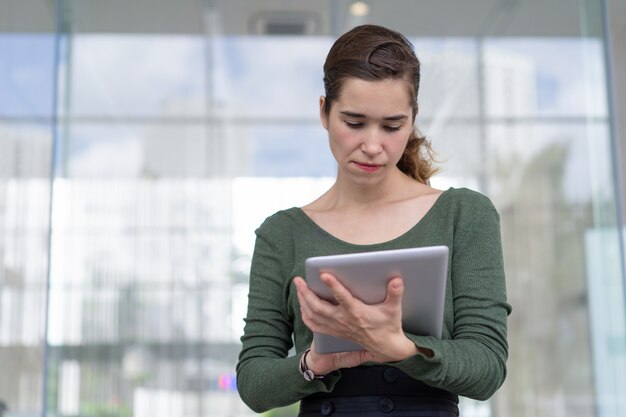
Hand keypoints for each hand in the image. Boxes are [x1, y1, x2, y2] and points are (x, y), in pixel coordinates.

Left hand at [293, 273, 417, 373]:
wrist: (385, 346)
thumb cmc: (388, 325)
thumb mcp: (394, 309)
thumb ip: (395, 293)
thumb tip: (396, 279)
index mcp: (357, 313)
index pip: (342, 298)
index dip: (333, 286)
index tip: (323, 274)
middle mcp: (344, 320)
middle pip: (319, 307)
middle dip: (306, 293)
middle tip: (298, 280)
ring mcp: (337, 327)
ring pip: (314, 315)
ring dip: (303, 301)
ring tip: (299, 287)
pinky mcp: (334, 331)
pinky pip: (315, 325)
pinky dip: (306, 315)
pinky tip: (302, 305)